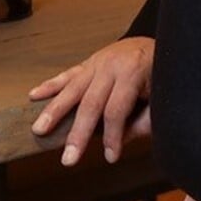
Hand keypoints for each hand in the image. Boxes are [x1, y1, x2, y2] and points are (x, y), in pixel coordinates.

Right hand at [28, 37, 154, 165]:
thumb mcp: (163, 95)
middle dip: (78, 134)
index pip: (116, 110)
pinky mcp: (91, 61)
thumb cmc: (164, 72)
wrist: (166, 42)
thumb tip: (122, 141)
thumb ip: (145, 119)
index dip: (112, 136)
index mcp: (134, 71)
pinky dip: (51, 85)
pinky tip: (34, 95)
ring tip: (39, 130)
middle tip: (69, 159)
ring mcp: (99, 61)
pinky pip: (69, 74)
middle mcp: (113, 64)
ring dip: (54, 111)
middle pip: (91, 103)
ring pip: (73, 89)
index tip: (110, 157)